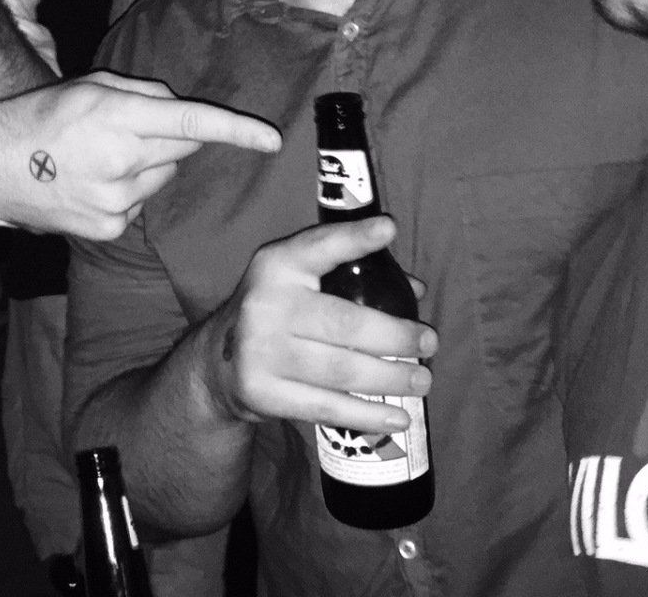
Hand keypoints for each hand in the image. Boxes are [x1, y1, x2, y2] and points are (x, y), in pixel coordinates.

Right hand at [0, 71, 280, 239]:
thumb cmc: (40, 116)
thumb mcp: (90, 86)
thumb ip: (144, 94)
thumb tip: (183, 112)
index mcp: (117, 118)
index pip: (193, 123)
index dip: (238, 131)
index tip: (271, 140)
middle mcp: (121, 161)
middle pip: (181, 149)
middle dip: (170, 137)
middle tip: (127, 130)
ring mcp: (115, 201)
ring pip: (162, 178)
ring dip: (146, 166)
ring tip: (98, 159)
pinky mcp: (108, 228)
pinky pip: (140, 205)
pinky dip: (127, 193)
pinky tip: (91, 184)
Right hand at [200, 216, 434, 434]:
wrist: (218, 362)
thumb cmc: (278, 313)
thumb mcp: (300, 281)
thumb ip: (352, 276)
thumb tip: (415, 291)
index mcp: (277, 266)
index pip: (318, 247)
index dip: (353, 238)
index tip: (388, 228)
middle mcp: (265, 304)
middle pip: (344, 324)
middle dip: (396, 336)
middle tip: (429, 343)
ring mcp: (261, 352)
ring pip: (342, 370)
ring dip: (391, 378)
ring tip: (421, 380)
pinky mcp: (263, 393)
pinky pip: (327, 407)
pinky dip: (369, 415)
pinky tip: (399, 418)